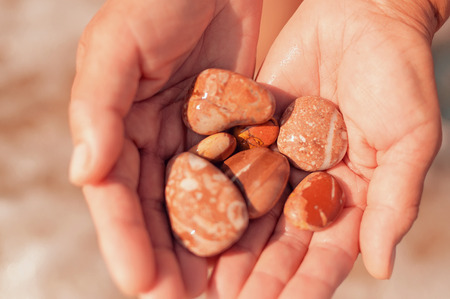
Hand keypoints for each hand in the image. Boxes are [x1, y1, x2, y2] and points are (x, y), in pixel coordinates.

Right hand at [69, 0, 262, 295]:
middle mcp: (153, 144)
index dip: (125, 241)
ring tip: (219, 291)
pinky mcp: (231, 132)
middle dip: (166, 261)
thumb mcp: (115, 46)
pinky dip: (241, 213)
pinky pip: (235, 179)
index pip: (117, 196)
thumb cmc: (157, 1)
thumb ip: (97, 106)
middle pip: (158, 213)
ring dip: (205, 250)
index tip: (139, 284)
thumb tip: (82, 173)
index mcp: (117, 129)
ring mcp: (194, 142)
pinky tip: (252, 245)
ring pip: (198, 206)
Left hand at [206, 0, 443, 296]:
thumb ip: (395, 202)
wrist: (360, 14)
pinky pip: (233, 166)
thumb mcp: (409, 139)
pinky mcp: (255, 130)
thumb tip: (380, 266)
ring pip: (252, 212)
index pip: (326, 253)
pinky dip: (217, 193)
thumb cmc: (398, 72)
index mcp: (352, 194)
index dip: (303, 284)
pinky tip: (193, 219)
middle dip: (257, 275)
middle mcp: (311, 183)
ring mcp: (280, 159)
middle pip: (281, 241)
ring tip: (204, 277)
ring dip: (231, 245)